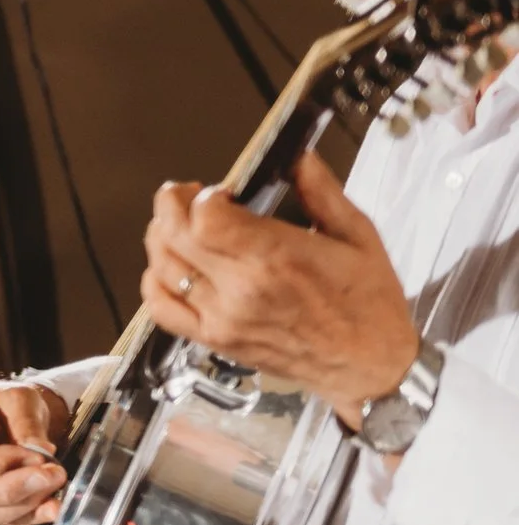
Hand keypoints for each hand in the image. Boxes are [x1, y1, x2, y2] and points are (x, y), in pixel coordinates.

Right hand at [0, 383, 71, 524]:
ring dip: (25, 504)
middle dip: (13, 490)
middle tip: (53, 477)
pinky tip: (52, 506)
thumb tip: (43, 451)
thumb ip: (27, 420)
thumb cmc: (3, 403)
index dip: (1, 461)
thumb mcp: (17, 395)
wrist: (4, 417)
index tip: (40, 456)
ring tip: (56, 483)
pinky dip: (29, 516)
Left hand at [138, 153, 418, 422]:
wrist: (371, 368)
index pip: (204, 216)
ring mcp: (222, 318)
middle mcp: (241, 289)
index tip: (221, 192)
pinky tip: (170, 267)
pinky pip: (162, 309)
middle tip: (185, 197)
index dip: (202, 196)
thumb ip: (321, 192)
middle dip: (172, 205)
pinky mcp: (215, 340)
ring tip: (177, 225)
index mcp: (275, 257)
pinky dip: (154, 282)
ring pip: (162, 267)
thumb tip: (298, 156)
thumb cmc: (369, 305)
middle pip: (174, 235)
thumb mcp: (358, 236)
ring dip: (160, 237)